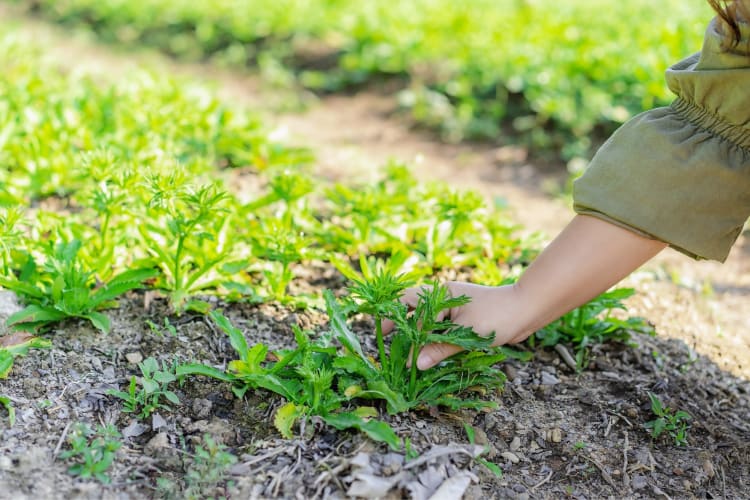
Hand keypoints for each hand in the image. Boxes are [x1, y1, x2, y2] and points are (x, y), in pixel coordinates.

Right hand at [382, 281, 530, 369]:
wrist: (529, 308)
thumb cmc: (499, 315)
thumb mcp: (467, 334)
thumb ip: (439, 349)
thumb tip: (415, 364)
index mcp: (441, 294)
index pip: (408, 305)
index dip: (394, 320)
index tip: (384, 336)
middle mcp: (444, 298)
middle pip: (413, 309)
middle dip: (400, 325)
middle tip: (389, 343)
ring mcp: (454, 307)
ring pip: (427, 320)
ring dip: (417, 335)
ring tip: (407, 354)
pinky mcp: (463, 318)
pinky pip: (441, 328)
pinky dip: (432, 339)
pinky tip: (429, 353)